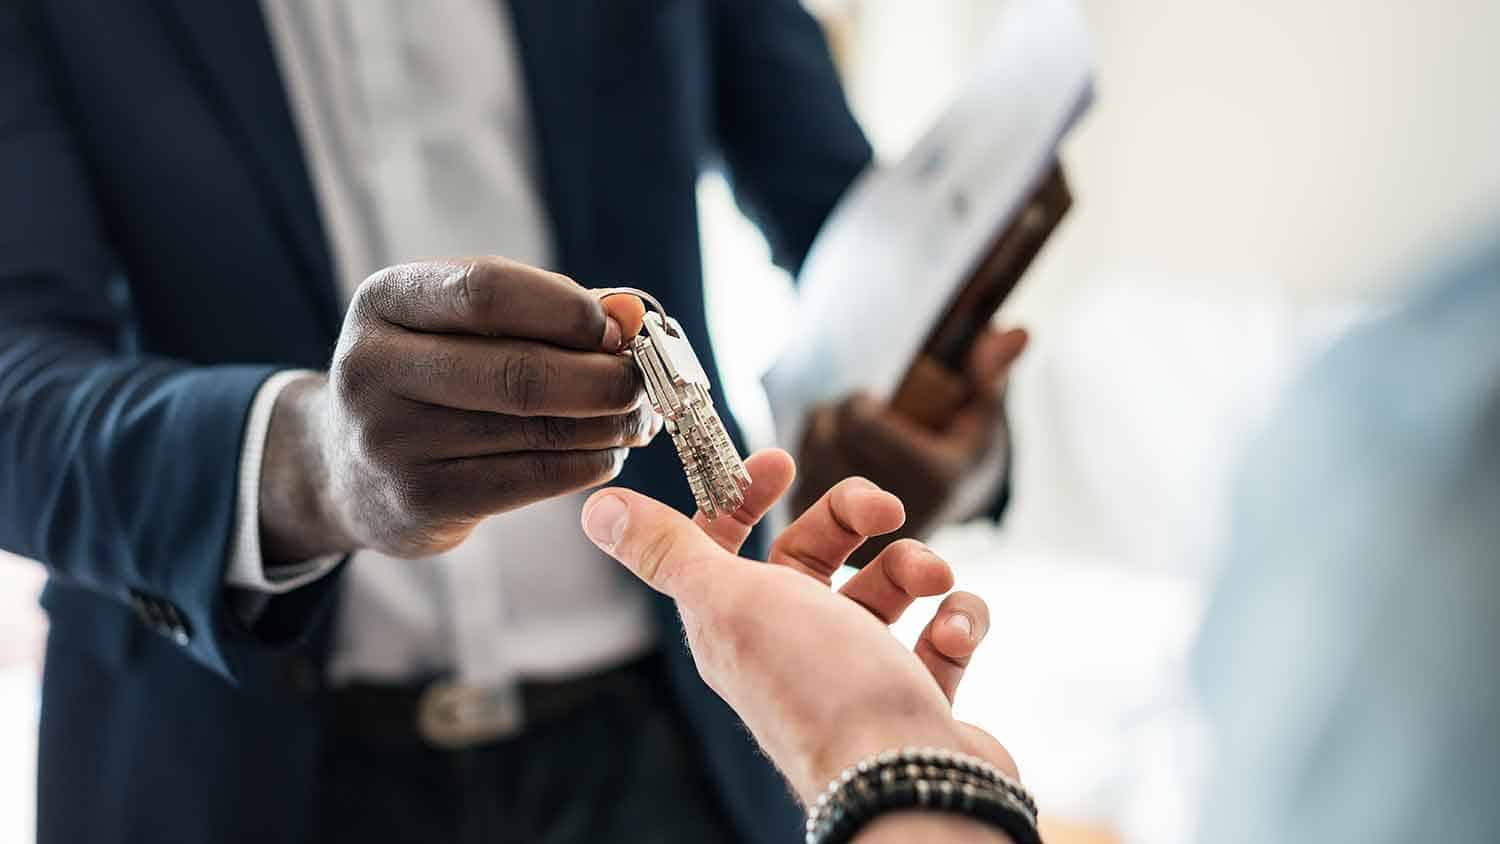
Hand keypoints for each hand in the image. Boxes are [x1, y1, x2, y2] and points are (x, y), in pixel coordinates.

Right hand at [260, 257, 657, 560]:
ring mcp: (391, 441)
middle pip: (519, 371)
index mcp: (384, 301)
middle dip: (603, 378)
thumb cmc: (432, 376)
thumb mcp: (462, 325)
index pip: (488, 290)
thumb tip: (629, 314)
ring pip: (535, 430)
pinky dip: (587, 463)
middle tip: (643, 382)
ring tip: (636, 417)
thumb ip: (546, 309)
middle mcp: (373, 368)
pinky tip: (607, 452)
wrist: (345, 467)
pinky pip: (531, 478)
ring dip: (606, 424)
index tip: (618, 328)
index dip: (568, 309)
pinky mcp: (420, 500)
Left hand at [580, 449, 1016, 803]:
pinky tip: (955, 629)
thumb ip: (668, 551)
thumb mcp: (729, 601)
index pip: (725, 544)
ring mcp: (856, 673)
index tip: (781, 463)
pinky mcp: (914, 695)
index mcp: (736, 622)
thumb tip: (597, 508)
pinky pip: (940, 635)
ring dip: (914, 566)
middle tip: (887, 511)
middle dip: (852, 518)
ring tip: (933, 579)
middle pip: (814, 554)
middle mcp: (791, 646)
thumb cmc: (819, 687)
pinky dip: (957, 620)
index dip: (744, 497)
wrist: (907, 780)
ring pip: (885, 588)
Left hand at [794, 328, 1026, 562]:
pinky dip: (806, 462)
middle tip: (857, 415)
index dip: (859, 402)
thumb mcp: (981, 415)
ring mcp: (855, 534)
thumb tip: (1017, 331)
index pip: (861, 420)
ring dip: (819, 434)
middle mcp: (895, 515)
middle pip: (830, 434)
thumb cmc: (961, 452)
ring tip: (847, 438)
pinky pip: (795, 482)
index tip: (872, 401)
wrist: (940, 521)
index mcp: (933, 479)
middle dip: (837, 414)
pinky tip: (831, 463)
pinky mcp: (826, 545)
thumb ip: (991, 372)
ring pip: (806, 455)